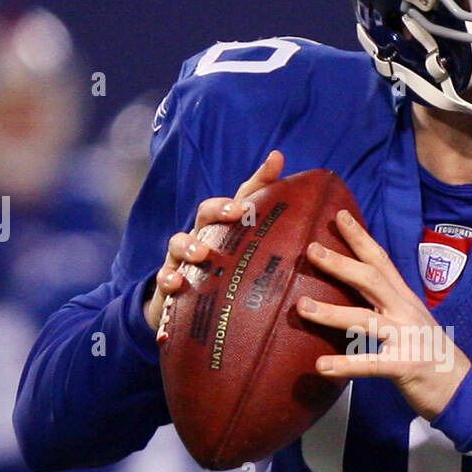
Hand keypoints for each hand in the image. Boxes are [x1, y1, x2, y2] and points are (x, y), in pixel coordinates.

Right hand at [143, 150, 283, 331]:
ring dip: (189, 244)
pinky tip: (176, 282)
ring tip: (202, 253)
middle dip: (219, 208)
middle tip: (236, 211)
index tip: (276, 162)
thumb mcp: (252, 260)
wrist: (186, 309)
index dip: (260, 178)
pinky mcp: (170, 285)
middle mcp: (203, 237)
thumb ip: (278, 237)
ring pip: (179, 243)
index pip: (243, 198)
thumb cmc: (224, 277)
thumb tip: (307, 198)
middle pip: (206, 213)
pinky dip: (168, 277)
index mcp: (226, 230)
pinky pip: (165, 277)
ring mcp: (183, 260)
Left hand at [299, 209, 471, 421]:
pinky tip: (322, 365)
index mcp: (406, 300)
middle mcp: (406, 313)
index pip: (381, 261)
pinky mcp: (405, 367)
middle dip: (341, 263)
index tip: (339, 216)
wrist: (464, 388)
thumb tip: (356, 294)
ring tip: (301, 307)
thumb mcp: (412, 322)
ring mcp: (407, 339)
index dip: (360, 237)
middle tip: (311, 249)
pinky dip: (346, 365)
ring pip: (365, 319)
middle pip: (371, 280)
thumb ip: (387, 306)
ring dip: (331, 312)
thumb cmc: (432, 356)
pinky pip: (372, 365)